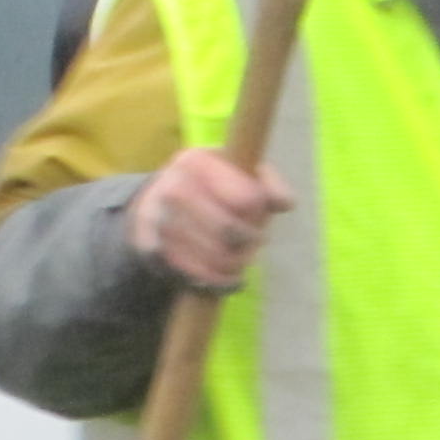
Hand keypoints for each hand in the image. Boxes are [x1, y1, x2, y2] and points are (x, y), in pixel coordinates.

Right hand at [125, 146, 292, 292]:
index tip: (257, 212)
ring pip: (216, 257)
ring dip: (237, 263)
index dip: (258, 211)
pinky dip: (218, 279)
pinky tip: (223, 271)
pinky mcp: (154, 248)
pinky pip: (198, 274)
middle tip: (253, 242)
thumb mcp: (241, 174)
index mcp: (196, 161)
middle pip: (230, 231)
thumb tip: (286, 203)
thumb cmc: (214, 188)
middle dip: (250, 242)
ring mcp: (159, 219)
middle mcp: (172, 187)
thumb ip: (269, 185)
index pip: (246, 198)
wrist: (160, 203)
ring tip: (239, 256)